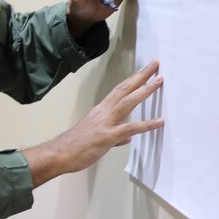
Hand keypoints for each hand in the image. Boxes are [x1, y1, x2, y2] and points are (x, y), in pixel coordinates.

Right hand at [23, 59, 163, 186]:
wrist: (58, 154)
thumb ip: (114, 136)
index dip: (132, 79)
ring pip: (127, 102)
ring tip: (159, 81)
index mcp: (100, 111)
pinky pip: (130, 128)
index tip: (144, 70)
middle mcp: (103, 112)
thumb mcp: (97, 138)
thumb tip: (126, 137)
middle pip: (124, 89)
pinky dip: (146, 124)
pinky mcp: (107, 136)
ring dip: (144, 91)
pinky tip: (159, 121)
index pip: (119, 90)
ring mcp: (105, 123)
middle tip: (155, 64)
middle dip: (141, 76)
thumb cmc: (74, 147)